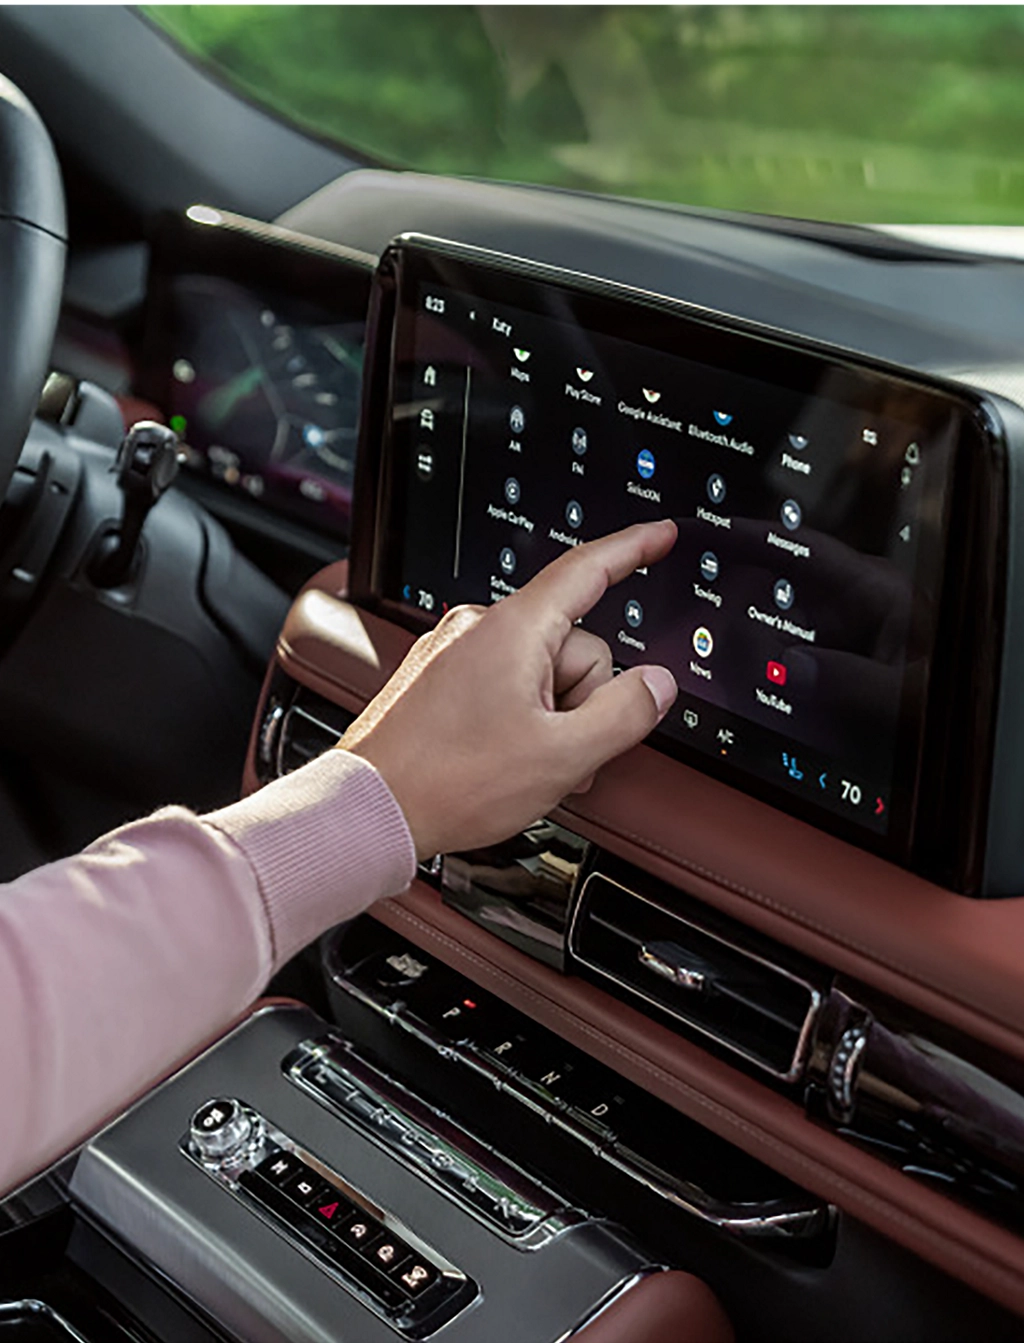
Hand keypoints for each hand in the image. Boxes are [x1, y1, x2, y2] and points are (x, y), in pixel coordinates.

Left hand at [340, 520, 678, 857]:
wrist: (371, 808)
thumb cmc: (450, 781)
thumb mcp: (561, 756)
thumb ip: (625, 713)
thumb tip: (656, 684)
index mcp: (514, 630)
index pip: (587, 570)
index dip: (632, 549)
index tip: (660, 534)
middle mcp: (480, 627)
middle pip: (574, 643)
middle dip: (582, 699)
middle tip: (559, 749)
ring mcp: (456, 651)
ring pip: (541, 670)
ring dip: (552, 716)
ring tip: (526, 761)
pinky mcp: (440, 678)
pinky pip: (505, 683)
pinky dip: (521, 718)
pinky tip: (506, 757)